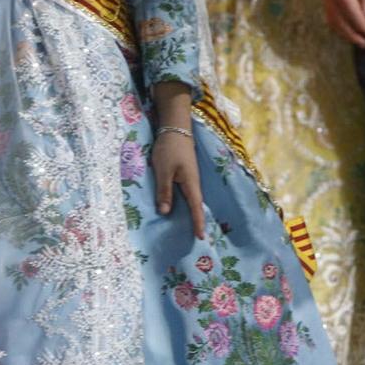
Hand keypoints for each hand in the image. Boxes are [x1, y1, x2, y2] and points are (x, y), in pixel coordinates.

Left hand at [151, 81, 206, 236]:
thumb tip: (165, 212)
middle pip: (196, 205)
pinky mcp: (184, 173)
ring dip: (191, 212)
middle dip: (197, 220)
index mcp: (190, 183)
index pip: (195, 207)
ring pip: (191, 199)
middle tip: (197, 237)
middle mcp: (193, 182)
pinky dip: (185, 203)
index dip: (198, 222)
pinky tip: (179, 207)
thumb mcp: (163, 171)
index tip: (201, 237)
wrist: (175, 128)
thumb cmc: (169, 149)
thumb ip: (164, 191)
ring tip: (189, 227)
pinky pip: (186, 192)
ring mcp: (189, 177)